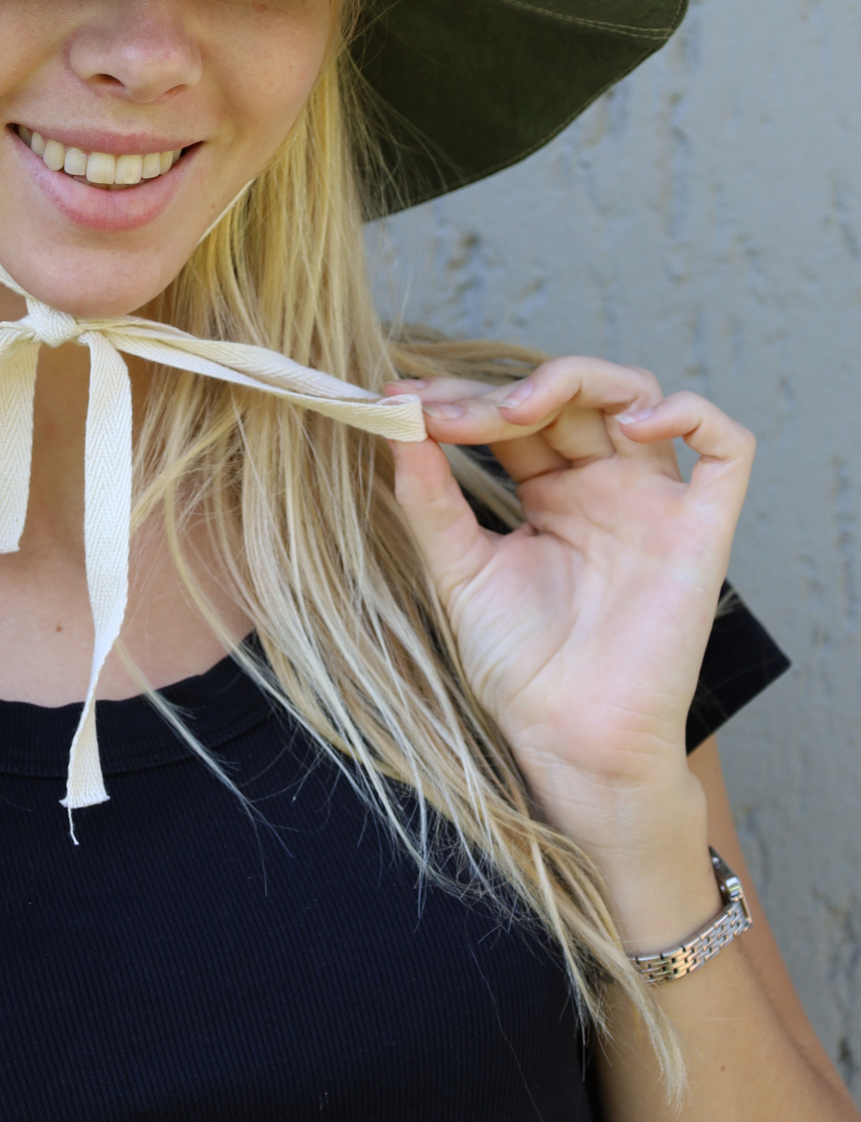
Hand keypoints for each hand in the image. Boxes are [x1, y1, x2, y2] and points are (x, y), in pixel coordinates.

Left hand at [385, 358, 754, 926]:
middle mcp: (605, 486)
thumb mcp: (458, 570)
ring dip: (576, 381)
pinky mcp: (700, 531)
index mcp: (550, 492)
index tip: (401, 398)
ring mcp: (654, 503)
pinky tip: (630, 425)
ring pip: (639, 396)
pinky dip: (689, 413)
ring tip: (515, 410)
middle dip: (501, 391)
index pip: (513, 414)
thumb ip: (430, 499)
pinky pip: (726, 449)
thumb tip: (396, 424)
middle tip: (444, 411)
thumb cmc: (520, 668)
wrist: (568, 741)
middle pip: (568, 395)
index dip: (462, 396)